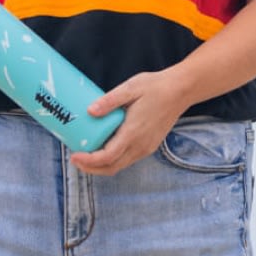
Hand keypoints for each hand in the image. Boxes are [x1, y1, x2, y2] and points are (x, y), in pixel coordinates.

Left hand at [69, 70, 189, 176]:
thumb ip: (109, 101)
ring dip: (101, 165)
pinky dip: (112, 159)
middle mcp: (140, 145)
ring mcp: (146, 147)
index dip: (89, 161)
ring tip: (85, 155)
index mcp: (133, 133)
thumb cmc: (155, 87)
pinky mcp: (149, 146)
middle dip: (91, 168)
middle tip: (74, 159)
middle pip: (111, 168)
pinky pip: (127, 159)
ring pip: (119, 165)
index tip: (74, 156)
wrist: (181, 91)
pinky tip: (103, 148)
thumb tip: (90, 111)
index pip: (107, 157)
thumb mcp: (130, 88)